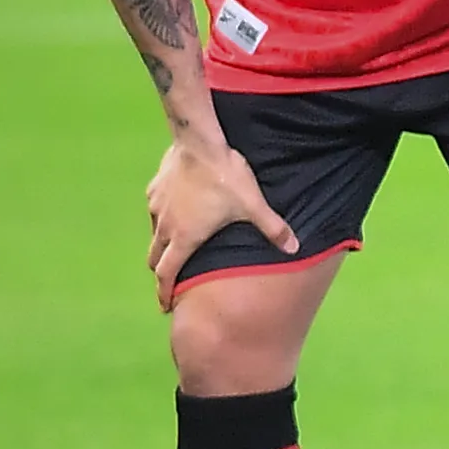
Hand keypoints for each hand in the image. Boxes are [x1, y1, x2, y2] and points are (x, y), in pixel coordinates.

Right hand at [147, 134, 291, 300]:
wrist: (199, 142)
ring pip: (154, 233)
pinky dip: (163, 216)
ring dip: (162, 243)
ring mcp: (156, 207)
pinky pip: (155, 209)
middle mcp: (165, 227)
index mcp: (185, 238)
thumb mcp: (253, 205)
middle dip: (161, 272)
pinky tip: (175, 209)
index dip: (165, 293)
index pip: (167, 275)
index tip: (165, 306)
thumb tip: (294, 248)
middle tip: (168, 281)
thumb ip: (273, 228)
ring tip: (175, 245)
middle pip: (155, 258)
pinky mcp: (154, 188)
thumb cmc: (225, 177)